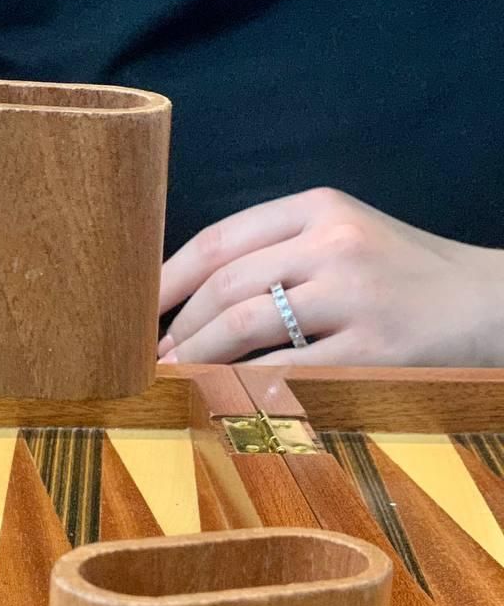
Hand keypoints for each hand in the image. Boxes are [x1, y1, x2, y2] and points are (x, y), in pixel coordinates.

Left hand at [157, 188, 503, 366]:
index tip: (136, 311)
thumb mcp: (345, 239)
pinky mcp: (372, 350)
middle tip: (149, 360)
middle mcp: (333, 243)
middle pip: (224, 285)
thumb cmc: (402, 278)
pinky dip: (242, 386)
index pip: (219, 240)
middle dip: (176, 329)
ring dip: (195, 357)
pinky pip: (286, 372)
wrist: (489, 305)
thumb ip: (277, 254)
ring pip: (244, 326)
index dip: (166, 279)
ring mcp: (354, 295)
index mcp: (319, 208)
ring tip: (172, 378)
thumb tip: (189, 298)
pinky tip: (220, 397)